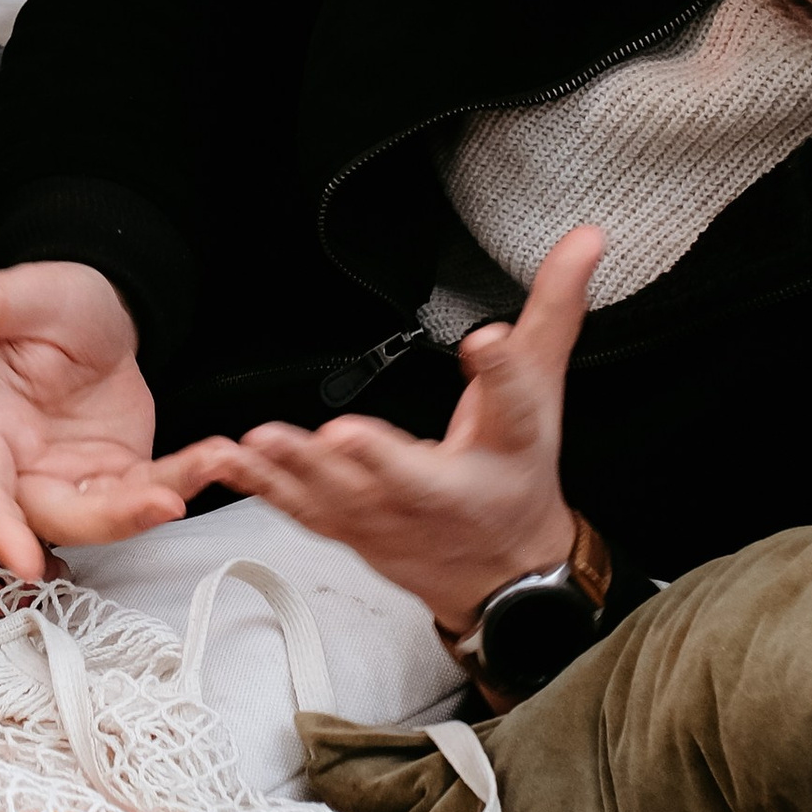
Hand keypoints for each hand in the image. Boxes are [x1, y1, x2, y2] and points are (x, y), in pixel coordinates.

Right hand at [0, 259, 188, 579]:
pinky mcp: (117, 478)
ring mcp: (72, 480)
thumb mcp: (22, 297)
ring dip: (154, 503)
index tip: (25, 562)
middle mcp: (24, 468)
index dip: (0, 527)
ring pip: (106, 517)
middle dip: (109, 519)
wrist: (98, 313)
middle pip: (54, 518)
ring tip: (205, 466)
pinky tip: (216, 459)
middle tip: (161, 502)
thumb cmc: (49, 307)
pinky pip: (148, 494)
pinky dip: (183, 482)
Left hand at [157, 224, 604, 646]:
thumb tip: (585, 238)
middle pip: (410, 472)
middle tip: (341, 435)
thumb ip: (554, 309)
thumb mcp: (544, 389)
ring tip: (263, 442)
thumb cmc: (516, 473)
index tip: (486, 343)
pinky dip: (262, 486)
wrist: (504, 573)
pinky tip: (226, 459)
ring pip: (342, 497)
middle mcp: (445, 490)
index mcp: (503, 447)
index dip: (501, 372)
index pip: (513, 404)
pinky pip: (301, 508)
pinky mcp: (349, 527)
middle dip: (375, 459)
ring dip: (299, 471)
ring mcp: (391, 516)